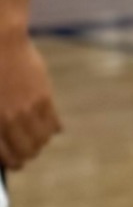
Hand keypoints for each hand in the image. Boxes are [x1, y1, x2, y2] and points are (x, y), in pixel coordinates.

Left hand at [0, 31, 60, 170]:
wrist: (1, 42)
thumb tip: (2, 143)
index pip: (7, 155)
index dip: (11, 163)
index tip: (13, 164)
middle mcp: (12, 119)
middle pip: (27, 151)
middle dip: (26, 157)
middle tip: (24, 156)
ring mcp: (30, 108)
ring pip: (42, 140)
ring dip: (40, 145)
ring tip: (36, 142)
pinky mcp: (45, 96)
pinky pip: (53, 122)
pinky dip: (53, 130)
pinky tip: (50, 129)